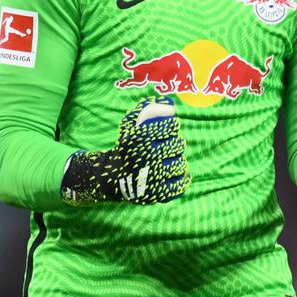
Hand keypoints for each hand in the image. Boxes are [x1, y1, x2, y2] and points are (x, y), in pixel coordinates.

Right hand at [60, 96, 190, 205]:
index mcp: (139, 138)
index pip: (170, 127)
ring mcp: (151, 176)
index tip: (171, 128)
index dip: (173, 126)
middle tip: (173, 145)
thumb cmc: (126, 147)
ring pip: (180, 164)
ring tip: (175, 160)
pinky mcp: (156, 193)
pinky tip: (182, 175)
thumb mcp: (129, 126)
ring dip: (180, 161)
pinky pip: (178, 185)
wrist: (113, 176)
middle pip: (177, 145)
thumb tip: (167, 102)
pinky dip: (183, 180)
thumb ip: (145, 110)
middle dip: (177, 144)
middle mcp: (145, 156)